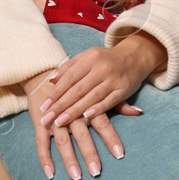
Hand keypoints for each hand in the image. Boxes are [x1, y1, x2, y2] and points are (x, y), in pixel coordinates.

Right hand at [20, 68, 141, 179]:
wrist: (45, 74)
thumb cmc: (78, 85)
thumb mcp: (98, 90)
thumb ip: (118, 104)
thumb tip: (139, 112)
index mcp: (87, 105)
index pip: (102, 123)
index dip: (110, 138)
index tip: (119, 154)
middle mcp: (71, 113)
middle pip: (82, 135)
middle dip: (89, 154)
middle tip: (97, 172)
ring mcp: (54, 119)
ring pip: (62, 142)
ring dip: (69, 159)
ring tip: (77, 176)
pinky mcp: (39, 123)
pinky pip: (41, 144)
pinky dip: (45, 159)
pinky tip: (51, 174)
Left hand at [41, 34, 161, 127]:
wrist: (135, 56)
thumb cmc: (105, 59)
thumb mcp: (87, 57)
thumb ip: (69, 67)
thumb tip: (51, 80)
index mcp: (90, 58)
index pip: (69, 78)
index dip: (55, 93)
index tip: (43, 107)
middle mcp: (102, 68)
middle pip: (78, 90)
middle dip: (61, 106)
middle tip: (47, 119)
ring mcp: (114, 79)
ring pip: (91, 97)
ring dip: (75, 111)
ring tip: (60, 122)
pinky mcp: (124, 89)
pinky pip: (109, 101)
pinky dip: (98, 109)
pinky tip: (86, 118)